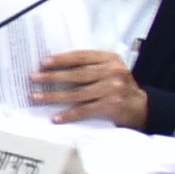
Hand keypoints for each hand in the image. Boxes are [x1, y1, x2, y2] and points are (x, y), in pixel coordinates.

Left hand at [31, 48, 147, 127]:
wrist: (141, 106)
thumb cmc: (118, 86)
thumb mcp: (109, 70)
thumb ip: (90, 66)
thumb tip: (55, 67)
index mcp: (110, 59)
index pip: (81, 56)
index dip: (61, 59)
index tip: (43, 62)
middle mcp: (113, 72)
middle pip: (77, 74)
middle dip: (53, 77)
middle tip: (34, 78)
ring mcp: (113, 89)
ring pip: (78, 93)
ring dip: (54, 96)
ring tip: (37, 97)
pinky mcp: (112, 106)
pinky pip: (85, 110)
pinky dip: (69, 114)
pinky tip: (56, 117)